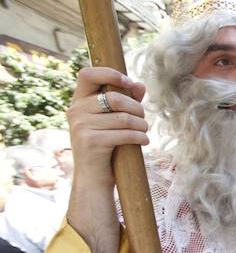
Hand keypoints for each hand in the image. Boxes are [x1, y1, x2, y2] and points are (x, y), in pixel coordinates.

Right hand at [67, 67, 148, 185]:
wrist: (93, 178)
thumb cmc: (106, 146)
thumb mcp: (113, 121)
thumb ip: (126, 101)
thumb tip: (140, 85)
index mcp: (78, 101)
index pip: (87, 74)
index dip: (110, 73)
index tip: (129, 83)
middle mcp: (75, 111)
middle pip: (116, 98)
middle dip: (137, 108)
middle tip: (143, 119)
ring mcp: (81, 126)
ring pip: (124, 118)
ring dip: (142, 125)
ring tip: (144, 131)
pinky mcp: (91, 142)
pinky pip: (125, 134)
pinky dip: (140, 137)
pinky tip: (143, 141)